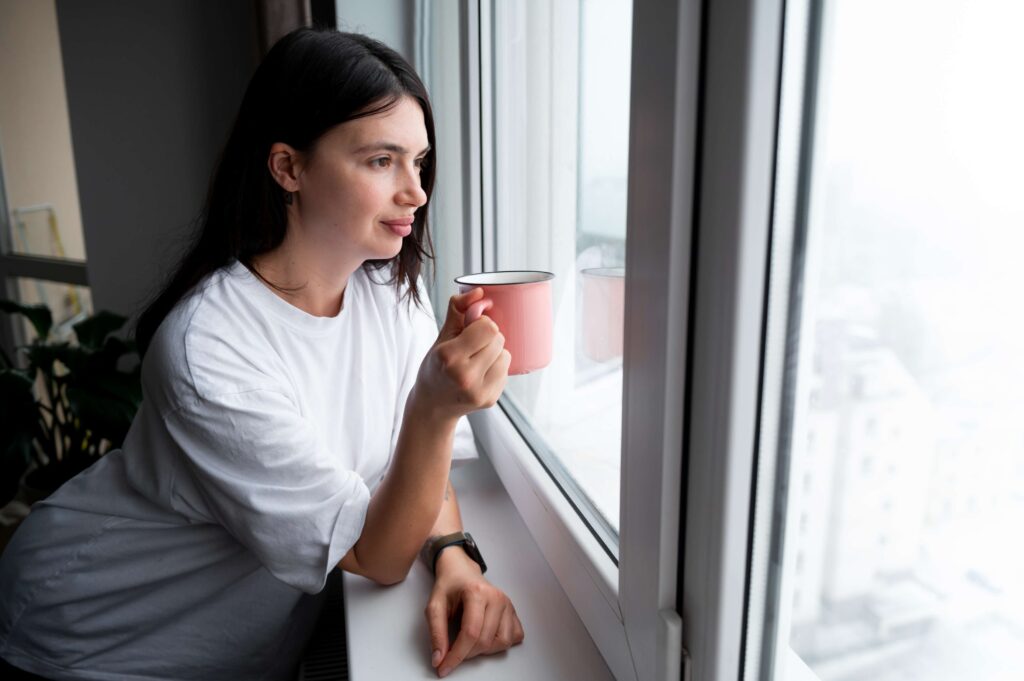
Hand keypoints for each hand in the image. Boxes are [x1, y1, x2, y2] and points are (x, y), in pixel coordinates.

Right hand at [411, 288, 510, 421]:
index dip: (481, 323)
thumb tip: (479, 291)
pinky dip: (497, 367)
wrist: (432, 406)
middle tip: (472, 346)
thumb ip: (458, 310)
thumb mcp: (441, 337)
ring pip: (506, 355)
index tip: (470, 329)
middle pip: (498, 340)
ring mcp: (479, 391)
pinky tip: (481, 373)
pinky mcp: (490, 400)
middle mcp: (465, 376)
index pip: (488, 327)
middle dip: (488, 338)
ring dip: (495, 353)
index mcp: (449, 357)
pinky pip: (506, 371)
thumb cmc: (436, 366)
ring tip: (477, 360)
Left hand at [424, 551, 524, 676]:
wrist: (461, 571)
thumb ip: (436, 633)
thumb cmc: (449, 586)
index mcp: (477, 593)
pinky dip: (501, 643)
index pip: (471, 633)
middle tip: (454, 650)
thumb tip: (439, 658)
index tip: (444, 667)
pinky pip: (514, 637)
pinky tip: (487, 636)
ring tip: (471, 640)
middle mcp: (497, 598)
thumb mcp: (434, 606)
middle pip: (486, 641)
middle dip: (467, 653)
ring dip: (484, 649)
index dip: (456, 655)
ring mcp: (508, 604)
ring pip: (502, 642)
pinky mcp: (513, 611)